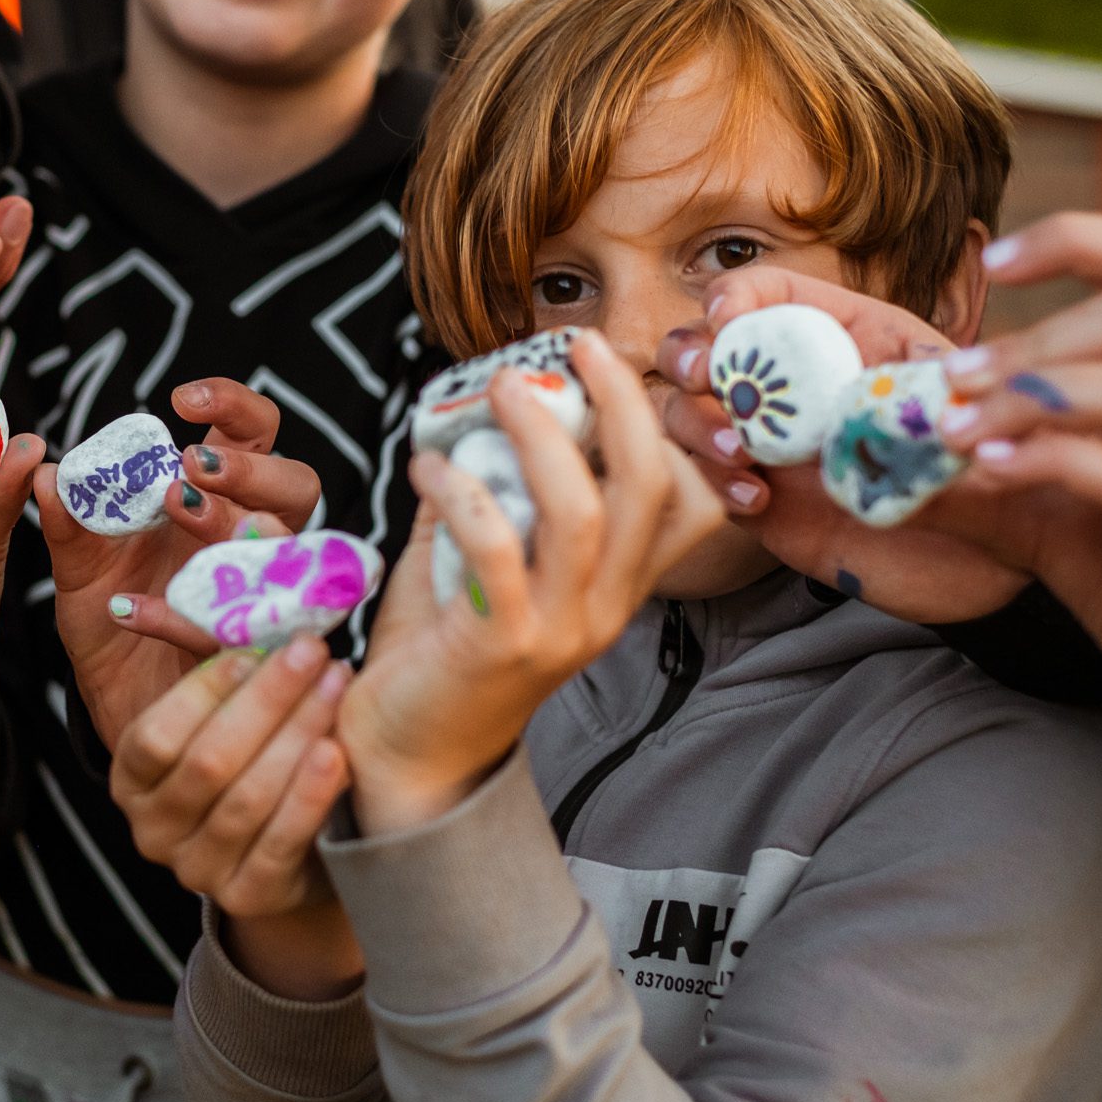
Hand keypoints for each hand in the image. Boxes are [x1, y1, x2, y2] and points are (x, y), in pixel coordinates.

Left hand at [38, 379, 319, 749]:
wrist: (110, 695)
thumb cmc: (112, 614)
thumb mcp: (77, 565)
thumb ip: (67, 521)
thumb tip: (46, 473)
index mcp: (219, 499)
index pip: (256, 434)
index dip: (235, 406)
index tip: (184, 400)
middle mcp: (251, 541)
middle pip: (298, 484)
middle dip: (252, 468)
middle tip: (192, 468)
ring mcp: (258, 594)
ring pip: (283, 549)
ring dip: (232, 523)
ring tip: (179, 509)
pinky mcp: (243, 651)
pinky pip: (227, 627)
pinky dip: (177, 614)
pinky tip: (129, 609)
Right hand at [110, 639, 363, 1000]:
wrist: (294, 856)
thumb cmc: (256, 759)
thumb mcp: (223, 716)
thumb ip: (217, 670)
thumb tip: (210, 599)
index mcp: (132, 778)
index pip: (155, 734)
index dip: (203, 691)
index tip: (255, 648)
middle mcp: (153, 830)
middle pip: (207, 762)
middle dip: (266, 700)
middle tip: (312, 651)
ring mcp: (197, 870)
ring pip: (246, 798)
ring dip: (297, 733)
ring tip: (338, 684)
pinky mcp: (248, 897)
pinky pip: (279, 843)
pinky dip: (309, 795)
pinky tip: (337, 752)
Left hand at [341, 332, 721, 835]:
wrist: (406, 756)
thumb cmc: (440, 652)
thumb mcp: (478, 563)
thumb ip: (488, 495)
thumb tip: (466, 417)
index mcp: (617, 584)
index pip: (695, 502)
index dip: (677, 428)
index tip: (622, 368)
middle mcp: (607, 605)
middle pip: (652, 487)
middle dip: (622, 402)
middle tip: (578, 345)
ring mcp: (562, 627)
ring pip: (582, 511)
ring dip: (541, 434)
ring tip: (501, 386)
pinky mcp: (503, 643)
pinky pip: (497, 548)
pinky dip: (463, 492)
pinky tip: (427, 467)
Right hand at [656, 266, 1028, 620]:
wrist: (983, 558)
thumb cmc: (984, 470)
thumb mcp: (971, 414)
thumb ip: (937, 395)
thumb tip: (911, 392)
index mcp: (839, 336)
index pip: (765, 292)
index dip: (733, 295)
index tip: (727, 322)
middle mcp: (789, 383)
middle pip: (698, 344)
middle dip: (687, 354)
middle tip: (705, 379)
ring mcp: (764, 439)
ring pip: (681, 410)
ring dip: (694, 423)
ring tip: (739, 453)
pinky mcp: (752, 496)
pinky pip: (698, 480)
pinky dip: (711, 484)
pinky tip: (756, 500)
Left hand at [937, 213, 1101, 660]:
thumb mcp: (1035, 506)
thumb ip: (973, 465)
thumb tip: (875, 435)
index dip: (1075, 240)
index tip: (993, 262)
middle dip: (1036, 341)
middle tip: (955, 374)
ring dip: (1028, 398)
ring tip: (957, 429)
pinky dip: (1047, 456)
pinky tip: (991, 465)